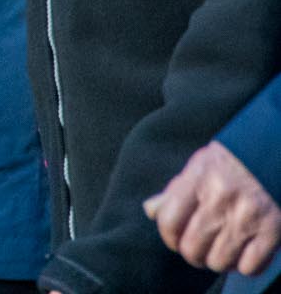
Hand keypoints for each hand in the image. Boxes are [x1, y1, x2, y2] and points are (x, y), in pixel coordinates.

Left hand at [146, 140, 280, 273]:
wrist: (273, 152)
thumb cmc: (233, 162)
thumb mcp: (200, 166)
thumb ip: (175, 190)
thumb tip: (150, 211)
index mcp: (198, 179)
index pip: (169, 221)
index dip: (169, 238)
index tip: (176, 240)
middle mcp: (221, 198)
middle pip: (192, 248)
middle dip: (193, 254)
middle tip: (200, 249)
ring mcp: (248, 217)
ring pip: (219, 262)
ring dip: (218, 261)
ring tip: (222, 251)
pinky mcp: (273, 231)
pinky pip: (250, 267)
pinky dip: (245, 266)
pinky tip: (244, 254)